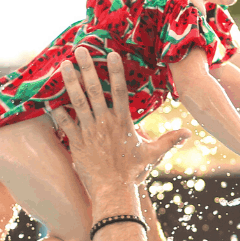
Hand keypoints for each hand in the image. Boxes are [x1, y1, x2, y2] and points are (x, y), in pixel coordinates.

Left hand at [49, 47, 189, 193]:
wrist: (114, 191)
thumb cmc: (134, 173)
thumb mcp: (154, 155)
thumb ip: (170, 140)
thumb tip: (189, 133)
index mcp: (123, 122)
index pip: (120, 91)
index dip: (116, 71)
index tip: (112, 54)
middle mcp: (105, 123)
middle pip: (95, 90)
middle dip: (88, 68)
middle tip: (81, 49)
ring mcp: (89, 132)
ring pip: (78, 102)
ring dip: (70, 82)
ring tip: (64, 65)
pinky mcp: (77, 143)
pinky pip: (65, 124)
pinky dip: (57, 112)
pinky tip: (50, 99)